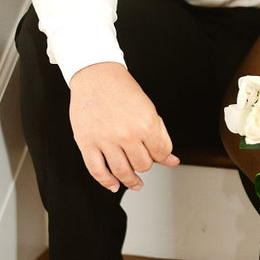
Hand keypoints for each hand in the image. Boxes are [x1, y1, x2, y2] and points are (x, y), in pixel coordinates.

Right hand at [69, 63, 179, 189]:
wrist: (96, 75)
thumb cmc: (122, 89)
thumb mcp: (149, 110)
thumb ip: (161, 137)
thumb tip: (172, 160)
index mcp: (146, 124)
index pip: (161, 153)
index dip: (162, 156)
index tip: (157, 154)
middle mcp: (127, 134)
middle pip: (143, 165)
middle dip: (145, 164)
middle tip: (141, 159)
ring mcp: (106, 140)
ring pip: (123, 172)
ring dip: (130, 180)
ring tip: (133, 181)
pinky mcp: (87, 143)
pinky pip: (97, 171)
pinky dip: (107, 182)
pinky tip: (114, 184)